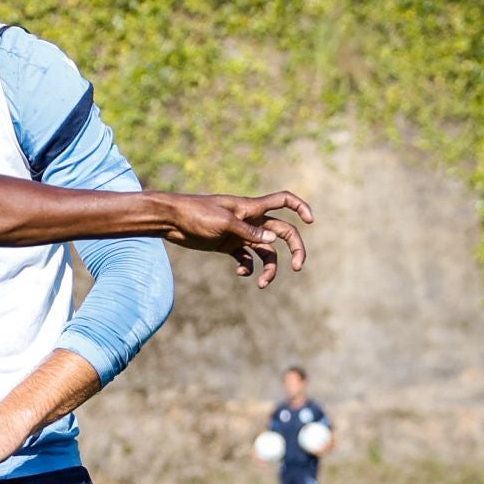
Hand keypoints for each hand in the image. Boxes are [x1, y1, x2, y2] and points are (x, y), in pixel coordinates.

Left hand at [162, 191, 311, 286]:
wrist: (172, 221)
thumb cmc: (196, 214)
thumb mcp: (224, 223)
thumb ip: (249, 232)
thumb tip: (274, 240)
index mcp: (252, 209)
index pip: (284, 201)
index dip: (301, 207)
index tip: (311, 221)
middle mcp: (251, 221)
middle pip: (283, 232)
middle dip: (295, 249)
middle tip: (299, 267)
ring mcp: (240, 234)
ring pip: (266, 251)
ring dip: (269, 268)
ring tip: (262, 283)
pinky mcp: (228, 246)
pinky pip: (246, 259)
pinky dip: (248, 268)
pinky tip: (240, 272)